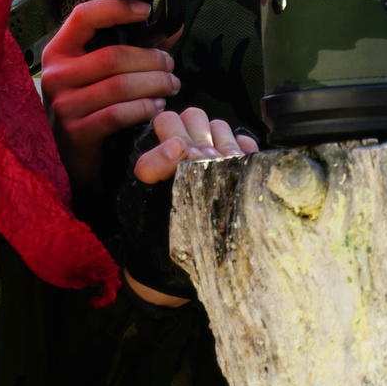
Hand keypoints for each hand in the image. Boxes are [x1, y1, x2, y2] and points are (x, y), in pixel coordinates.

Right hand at [41, 0, 180, 185]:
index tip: (145, 11)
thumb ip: (134, 47)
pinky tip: (157, 106)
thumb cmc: (88, 103)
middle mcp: (56, 75)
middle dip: (150, 59)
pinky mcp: (76, 132)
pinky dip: (144, 108)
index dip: (117, 9)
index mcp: (59, 50)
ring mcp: (64, 105)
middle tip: (170, 65)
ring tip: (170, 85)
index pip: (84, 16)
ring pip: (119, 85)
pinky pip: (117, 114)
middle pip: (112, 56)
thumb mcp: (100, 72)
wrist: (67, 153)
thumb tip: (172, 27)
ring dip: (154, 83)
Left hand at [121, 108, 257, 307]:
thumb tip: (179, 145)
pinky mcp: (237, 168)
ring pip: (219, 126)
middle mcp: (185, 149)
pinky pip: (244, 143)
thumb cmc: (150, 232)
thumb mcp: (141, 199)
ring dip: (222, 143)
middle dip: (199, 135)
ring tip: (222, 166)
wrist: (171, 268)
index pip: (168, 121)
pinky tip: (240, 165)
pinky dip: (245, 149)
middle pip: (195, 116)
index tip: (185, 156)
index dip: (176, 134)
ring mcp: (212, 156)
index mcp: (158, 152)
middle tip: (205, 162)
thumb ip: (153, 166)